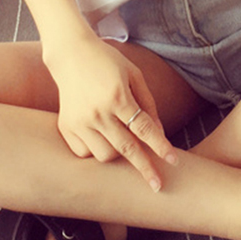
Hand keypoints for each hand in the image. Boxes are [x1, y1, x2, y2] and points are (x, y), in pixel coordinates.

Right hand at [44, 33, 177, 189]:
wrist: (70, 54)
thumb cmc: (107, 62)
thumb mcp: (134, 75)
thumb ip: (148, 104)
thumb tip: (159, 134)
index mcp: (117, 96)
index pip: (144, 129)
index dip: (160, 146)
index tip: (174, 161)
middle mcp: (97, 112)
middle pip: (126, 149)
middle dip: (145, 168)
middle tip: (158, 184)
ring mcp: (79, 121)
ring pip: (105, 156)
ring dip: (118, 154)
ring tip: (120, 137)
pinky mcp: (66, 126)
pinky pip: (84, 153)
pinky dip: (96, 150)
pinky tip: (100, 136)